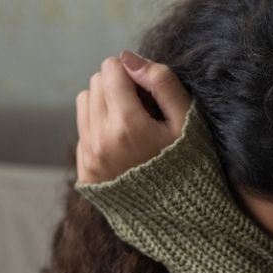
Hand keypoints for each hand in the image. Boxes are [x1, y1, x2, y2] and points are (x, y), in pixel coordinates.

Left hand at [75, 51, 192, 184]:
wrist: (181, 215)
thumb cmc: (189, 163)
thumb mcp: (186, 120)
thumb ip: (161, 82)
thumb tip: (127, 57)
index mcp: (127, 125)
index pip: (110, 68)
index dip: (132, 72)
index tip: (149, 92)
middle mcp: (101, 141)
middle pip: (96, 83)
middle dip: (117, 86)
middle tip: (143, 108)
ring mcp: (90, 158)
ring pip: (85, 102)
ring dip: (105, 103)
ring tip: (132, 124)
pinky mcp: (86, 171)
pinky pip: (82, 130)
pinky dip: (100, 128)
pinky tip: (123, 144)